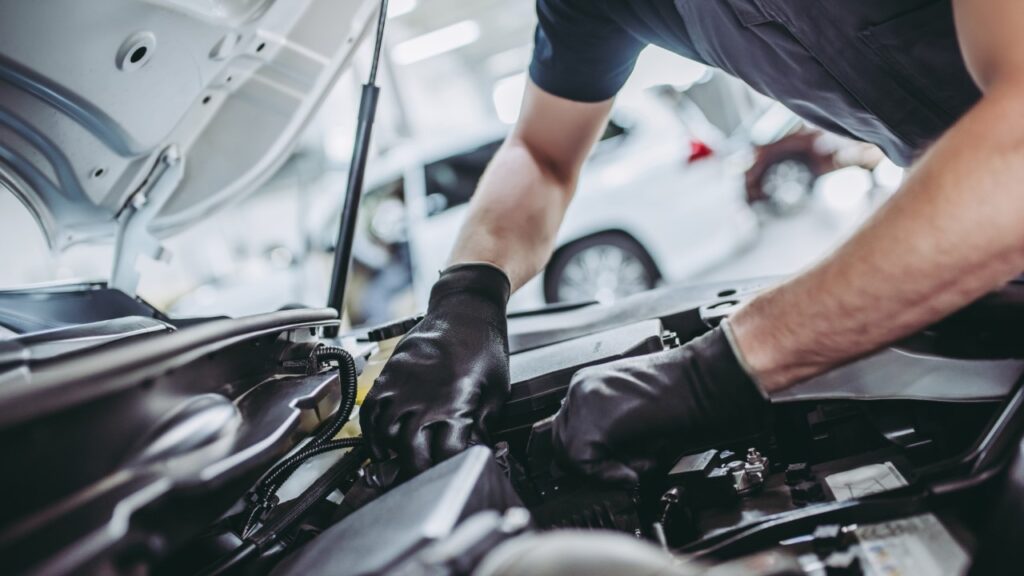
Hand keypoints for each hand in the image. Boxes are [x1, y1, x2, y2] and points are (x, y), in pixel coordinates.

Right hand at [360, 263, 510, 480]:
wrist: (464, 310)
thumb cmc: (484, 346)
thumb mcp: (496, 390)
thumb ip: (483, 424)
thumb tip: (476, 450)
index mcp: (455, 404)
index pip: (445, 455)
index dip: (450, 469)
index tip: (454, 471)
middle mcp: (423, 398)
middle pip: (410, 452)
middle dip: (417, 471)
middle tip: (424, 478)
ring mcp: (401, 386)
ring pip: (384, 434)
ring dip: (391, 454)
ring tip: (400, 463)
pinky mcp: (389, 376)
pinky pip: (370, 411)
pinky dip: (372, 432)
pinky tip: (382, 441)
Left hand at [551, 324, 767, 485]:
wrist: (702, 384)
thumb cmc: (680, 399)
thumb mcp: (633, 416)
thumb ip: (608, 437)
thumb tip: (592, 466)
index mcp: (588, 383)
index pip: (566, 426)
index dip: (585, 454)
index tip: (608, 465)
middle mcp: (581, 388)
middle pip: (560, 439)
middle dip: (586, 463)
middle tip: (619, 470)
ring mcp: (584, 402)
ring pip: (569, 453)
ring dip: (598, 468)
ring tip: (631, 466)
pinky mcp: (593, 421)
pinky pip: (584, 462)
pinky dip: (606, 474)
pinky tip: (632, 470)